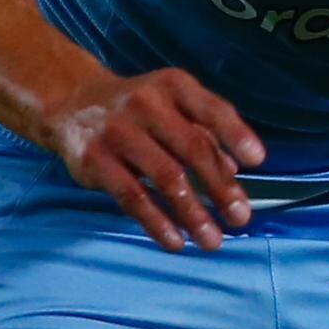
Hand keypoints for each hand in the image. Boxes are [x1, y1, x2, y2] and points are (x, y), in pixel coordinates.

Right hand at [47, 69, 263, 251]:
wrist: (71, 104)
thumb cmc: (137, 109)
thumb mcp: (171, 105)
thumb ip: (203, 131)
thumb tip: (234, 169)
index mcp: (173, 86)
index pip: (212, 109)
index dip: (236, 134)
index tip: (257, 162)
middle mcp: (146, 103)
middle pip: (193, 148)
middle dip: (221, 188)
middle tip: (241, 218)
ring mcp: (118, 131)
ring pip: (165, 177)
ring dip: (193, 213)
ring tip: (212, 241)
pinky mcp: (95, 160)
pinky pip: (132, 196)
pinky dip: (157, 222)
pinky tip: (176, 242)